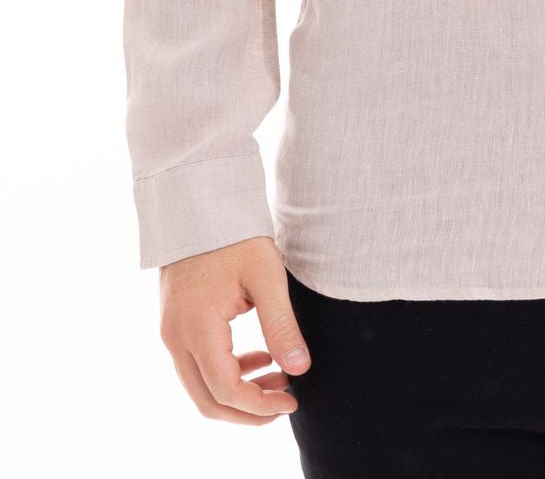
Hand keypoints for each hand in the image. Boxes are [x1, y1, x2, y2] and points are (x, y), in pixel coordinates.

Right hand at [158, 235, 310, 423]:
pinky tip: (259, 358)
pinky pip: (197, 366)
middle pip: (208, 401)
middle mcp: (176, 338)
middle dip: (249, 411)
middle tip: (286, 400)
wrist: (199, 205)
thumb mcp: (266, 276)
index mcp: (197, 328)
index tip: (292, 401)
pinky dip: (226, 374)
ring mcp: (171, 333)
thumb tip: (301, 369)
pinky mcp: (175, 325)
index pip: (226, 390)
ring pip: (200, 388)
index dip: (260, 405)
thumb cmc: (235, 235)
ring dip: (238, 393)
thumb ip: (282, 325)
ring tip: (278, 377)